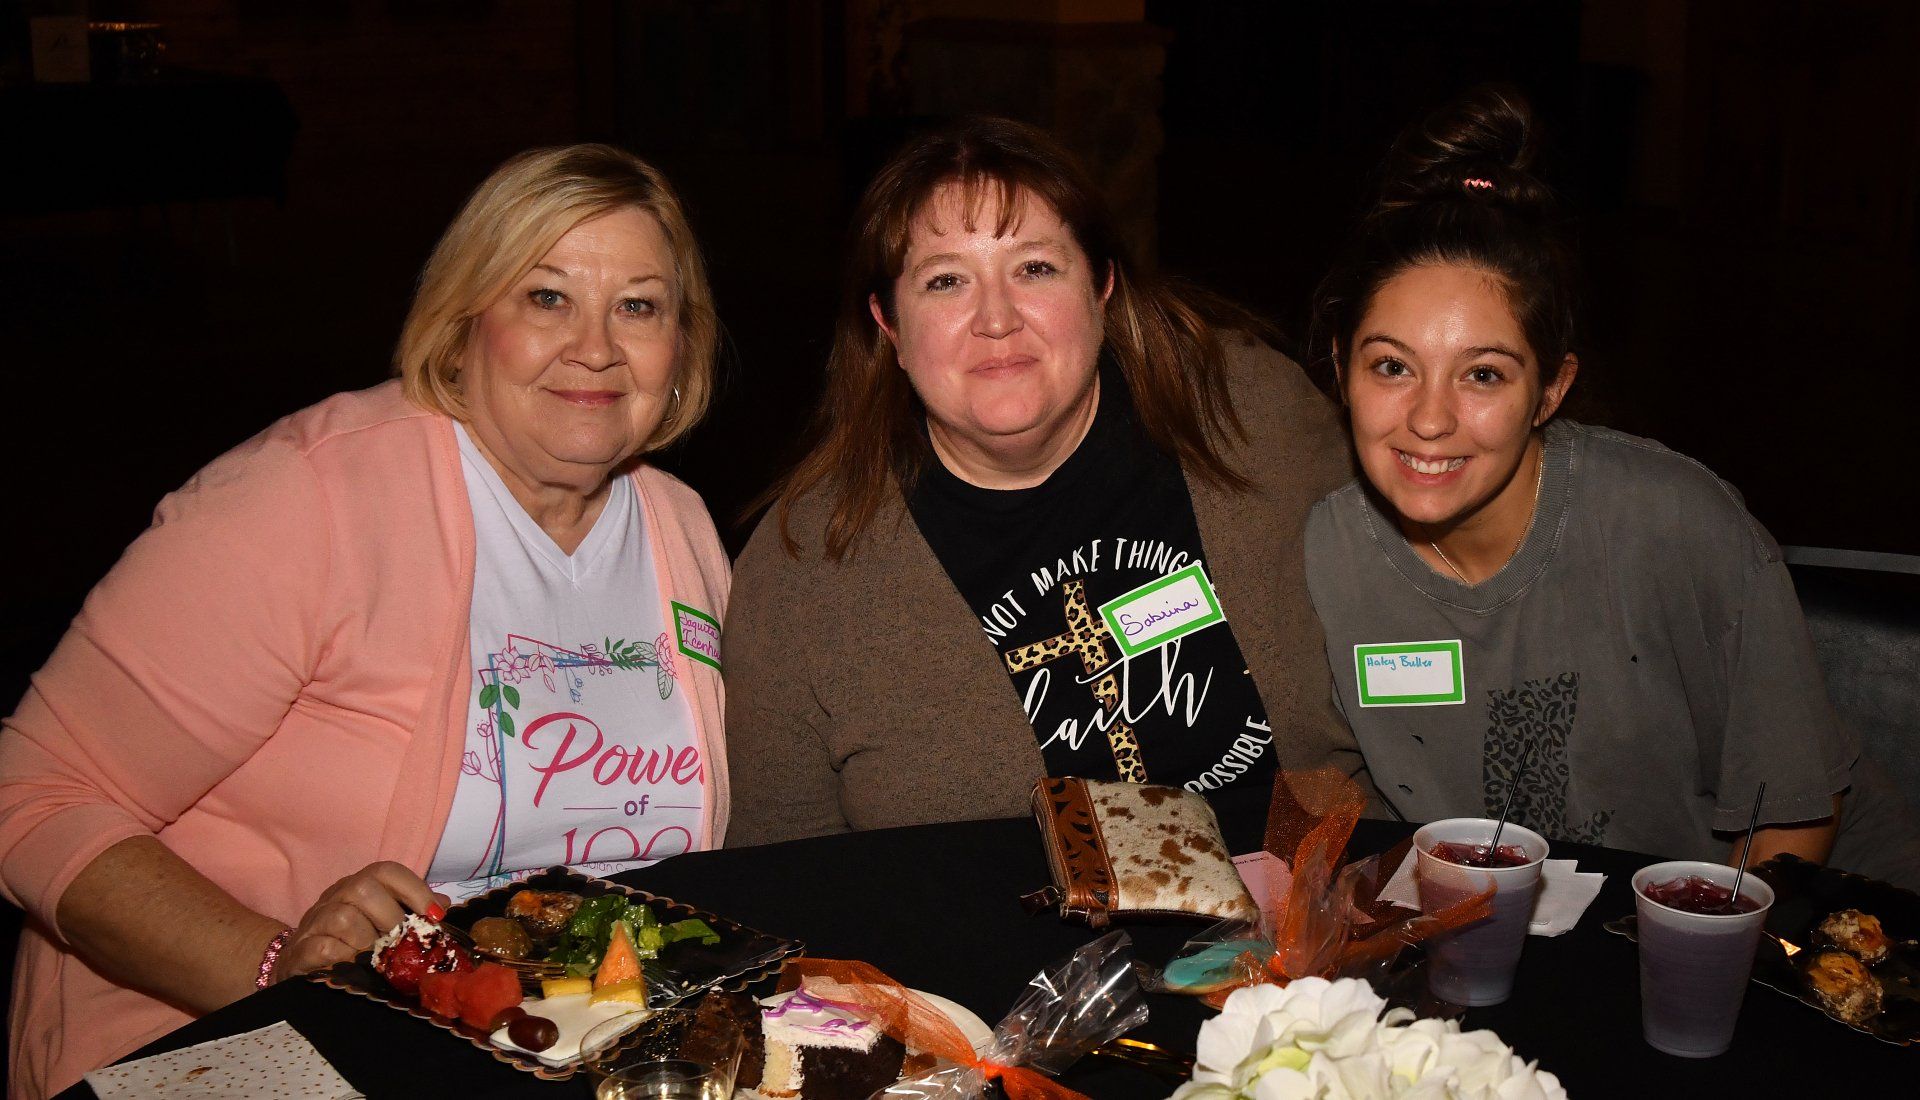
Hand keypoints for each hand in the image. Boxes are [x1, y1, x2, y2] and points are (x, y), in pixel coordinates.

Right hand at [271, 862, 448, 982]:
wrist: (298, 966)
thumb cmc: (349, 943)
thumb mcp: (382, 925)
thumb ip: (411, 913)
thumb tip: (443, 906)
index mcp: (359, 886)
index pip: (386, 871)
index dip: (415, 889)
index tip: (435, 916)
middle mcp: (335, 896)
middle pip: (364, 889)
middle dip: (391, 918)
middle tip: (402, 944)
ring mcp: (315, 921)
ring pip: (343, 917)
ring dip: (367, 941)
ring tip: (377, 960)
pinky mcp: (300, 950)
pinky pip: (324, 946)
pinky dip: (345, 957)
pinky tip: (354, 968)